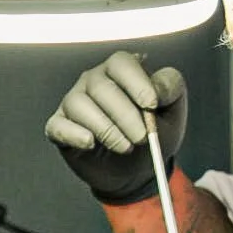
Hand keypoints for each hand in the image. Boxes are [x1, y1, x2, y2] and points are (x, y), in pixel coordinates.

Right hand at [44, 50, 187, 203]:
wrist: (138, 170)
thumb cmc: (152, 134)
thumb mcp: (172, 110)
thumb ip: (171, 89)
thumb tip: (158, 86)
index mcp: (120, 71)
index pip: (122, 63)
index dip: (137, 82)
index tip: (151, 104)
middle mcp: (93, 81)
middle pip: (102, 87)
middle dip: (125, 115)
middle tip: (142, 138)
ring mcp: (73, 102)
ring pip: (79, 105)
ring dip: (106, 129)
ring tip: (125, 148)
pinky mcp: (60, 127)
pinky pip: (59, 126)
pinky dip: (74, 134)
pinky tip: (91, 143)